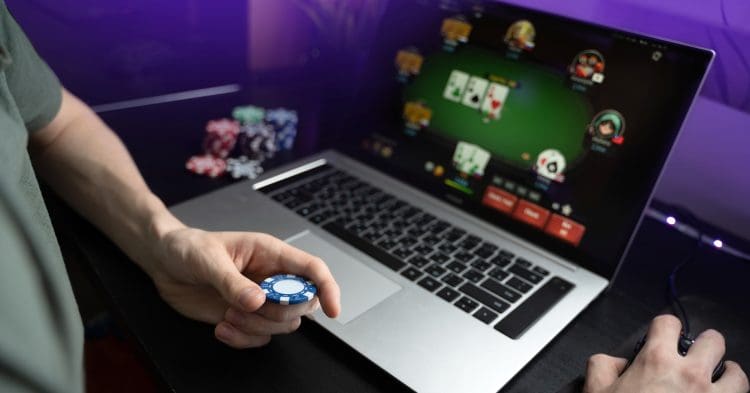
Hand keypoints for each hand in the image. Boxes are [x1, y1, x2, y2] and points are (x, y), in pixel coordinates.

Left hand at [146, 227, 340, 347]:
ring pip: (282, 324)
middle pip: (301, 303)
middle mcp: (270, 278)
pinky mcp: (244, 317)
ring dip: (256, 328)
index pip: (311, 269)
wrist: (164, 262)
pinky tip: (221, 327)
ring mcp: (259, 300)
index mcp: (270, 253)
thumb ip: (233, 282)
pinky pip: (259, 338)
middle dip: (277, 313)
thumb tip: (258, 301)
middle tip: (246, 308)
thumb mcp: (208, 259)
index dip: (327, 288)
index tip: (332, 309)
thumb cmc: (188, 247)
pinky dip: (241, 339)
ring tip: (227, 315)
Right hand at [584, 315, 748, 392]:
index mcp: (656, 361)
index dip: (664, 328)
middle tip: (696, 355)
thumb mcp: (596, 391)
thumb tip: (615, 361)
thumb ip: (602, 366)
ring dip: (728, 373)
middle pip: (712, 340)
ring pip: (736, 371)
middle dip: (704, 345)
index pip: (668, 324)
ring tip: (719, 378)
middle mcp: (688, 374)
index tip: (664, 336)